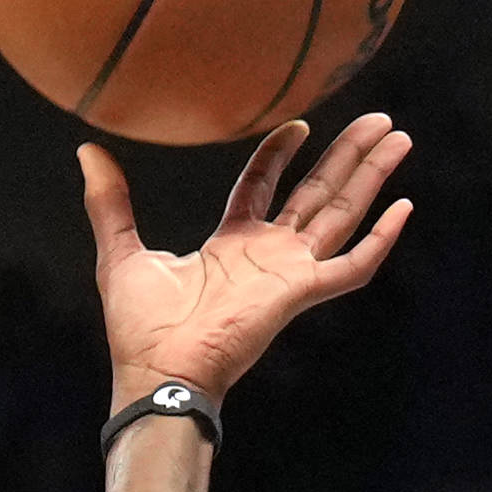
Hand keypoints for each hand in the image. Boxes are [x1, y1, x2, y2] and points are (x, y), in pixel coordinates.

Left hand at [84, 112, 414, 408]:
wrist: (156, 370)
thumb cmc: (140, 328)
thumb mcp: (121, 251)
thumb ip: (109, 203)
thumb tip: (87, 152)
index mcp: (232, 243)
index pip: (265, 185)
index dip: (280, 152)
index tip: (300, 123)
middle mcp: (268, 254)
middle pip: (318, 192)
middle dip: (349, 155)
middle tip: (381, 121)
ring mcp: (289, 272)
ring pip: (342, 215)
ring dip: (371, 177)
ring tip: (399, 138)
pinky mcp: (300, 293)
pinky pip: (352, 267)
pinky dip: (380, 241)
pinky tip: (404, 208)